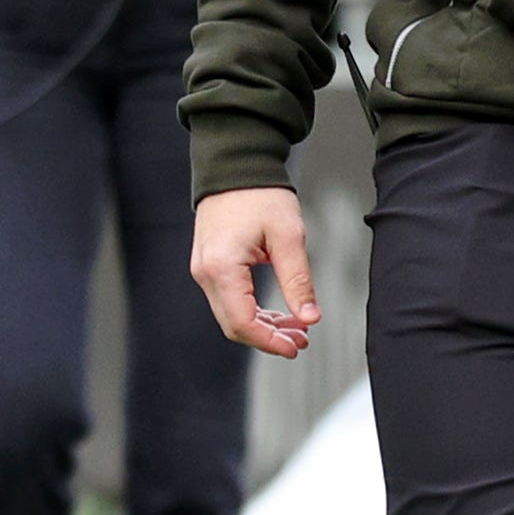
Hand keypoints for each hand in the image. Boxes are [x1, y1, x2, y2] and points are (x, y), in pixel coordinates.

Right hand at [190, 187, 318, 355]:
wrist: (235, 167)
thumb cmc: (259, 195)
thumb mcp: (288, 237)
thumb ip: (298, 281)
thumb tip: (309, 318)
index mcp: (222, 268)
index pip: (242, 322)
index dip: (270, 342)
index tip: (295, 347)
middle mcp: (205, 273)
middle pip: (233, 325)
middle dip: (268, 338)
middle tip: (301, 340)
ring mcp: (204, 270)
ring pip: (231, 315)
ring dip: (262, 327)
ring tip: (295, 328)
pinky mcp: (209, 265)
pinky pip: (228, 299)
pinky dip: (252, 311)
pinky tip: (276, 313)